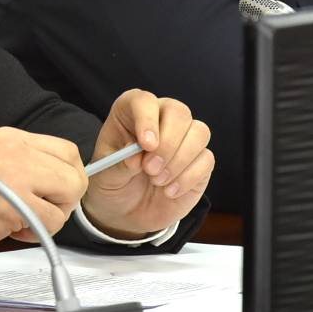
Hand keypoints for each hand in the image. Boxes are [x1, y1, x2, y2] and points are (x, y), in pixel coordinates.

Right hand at [0, 126, 86, 261]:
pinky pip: (54, 220)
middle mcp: (16, 149)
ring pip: (70, 193)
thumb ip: (20, 167)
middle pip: (74, 170)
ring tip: (22, 222)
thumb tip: (54, 184)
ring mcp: (17, 172)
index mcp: (10, 139)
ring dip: (53, 216)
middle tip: (40, 212)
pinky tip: (12, 231)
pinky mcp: (16, 202)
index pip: (65, 150)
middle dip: (64, 198)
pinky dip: (39, 233)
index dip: (65, 178)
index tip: (51, 195)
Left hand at [80, 89, 212, 238]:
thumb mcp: (105, 177)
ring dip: (179, 161)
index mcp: (131, 113)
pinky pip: (206, 159)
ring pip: (199, 132)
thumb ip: (118, 165)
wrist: (127, 210)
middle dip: (167, 144)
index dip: (147, 119)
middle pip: (179, 112)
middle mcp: (161, 118)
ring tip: (157, 181)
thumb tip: (135, 157)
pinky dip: (188, 178)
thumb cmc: (114, 183)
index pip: (144, 101)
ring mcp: (184, 138)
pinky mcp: (200, 160)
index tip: (145, 144)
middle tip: (150, 170)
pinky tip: (169, 191)